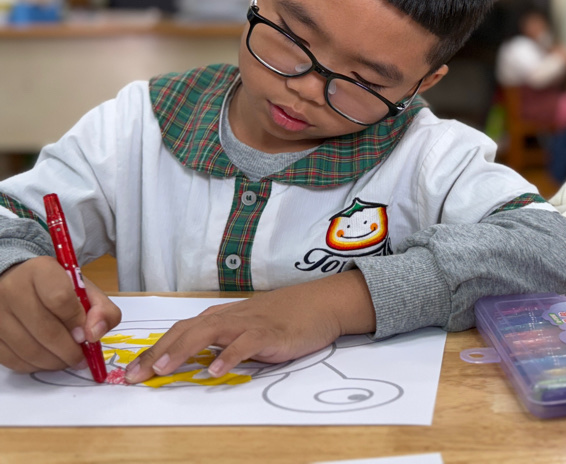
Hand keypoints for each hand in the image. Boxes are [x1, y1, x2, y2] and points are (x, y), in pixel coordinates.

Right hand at [0, 256, 120, 372]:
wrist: (19, 283)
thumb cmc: (57, 287)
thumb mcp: (85, 289)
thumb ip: (101, 309)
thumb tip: (94, 334)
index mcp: (40, 270)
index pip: (60, 299)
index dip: (77, 322)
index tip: (86, 335)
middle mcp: (12, 289)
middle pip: (44, 330)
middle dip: (69, 351)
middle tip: (80, 357)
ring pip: (28, 349)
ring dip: (53, 362)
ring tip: (66, 360)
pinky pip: (12, 360)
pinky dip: (34, 366)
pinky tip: (46, 360)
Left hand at [125, 270, 375, 383]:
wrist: (319, 305)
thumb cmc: (282, 319)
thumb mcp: (245, 329)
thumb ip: (220, 342)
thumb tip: (190, 361)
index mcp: (218, 318)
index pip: (177, 332)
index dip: (151, 351)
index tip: (128, 372)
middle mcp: (228, 318)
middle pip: (184, 331)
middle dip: (155, 353)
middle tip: (132, 377)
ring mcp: (248, 324)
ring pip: (208, 333)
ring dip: (182, 351)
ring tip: (162, 370)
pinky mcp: (269, 333)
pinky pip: (245, 344)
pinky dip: (228, 356)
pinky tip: (215, 371)